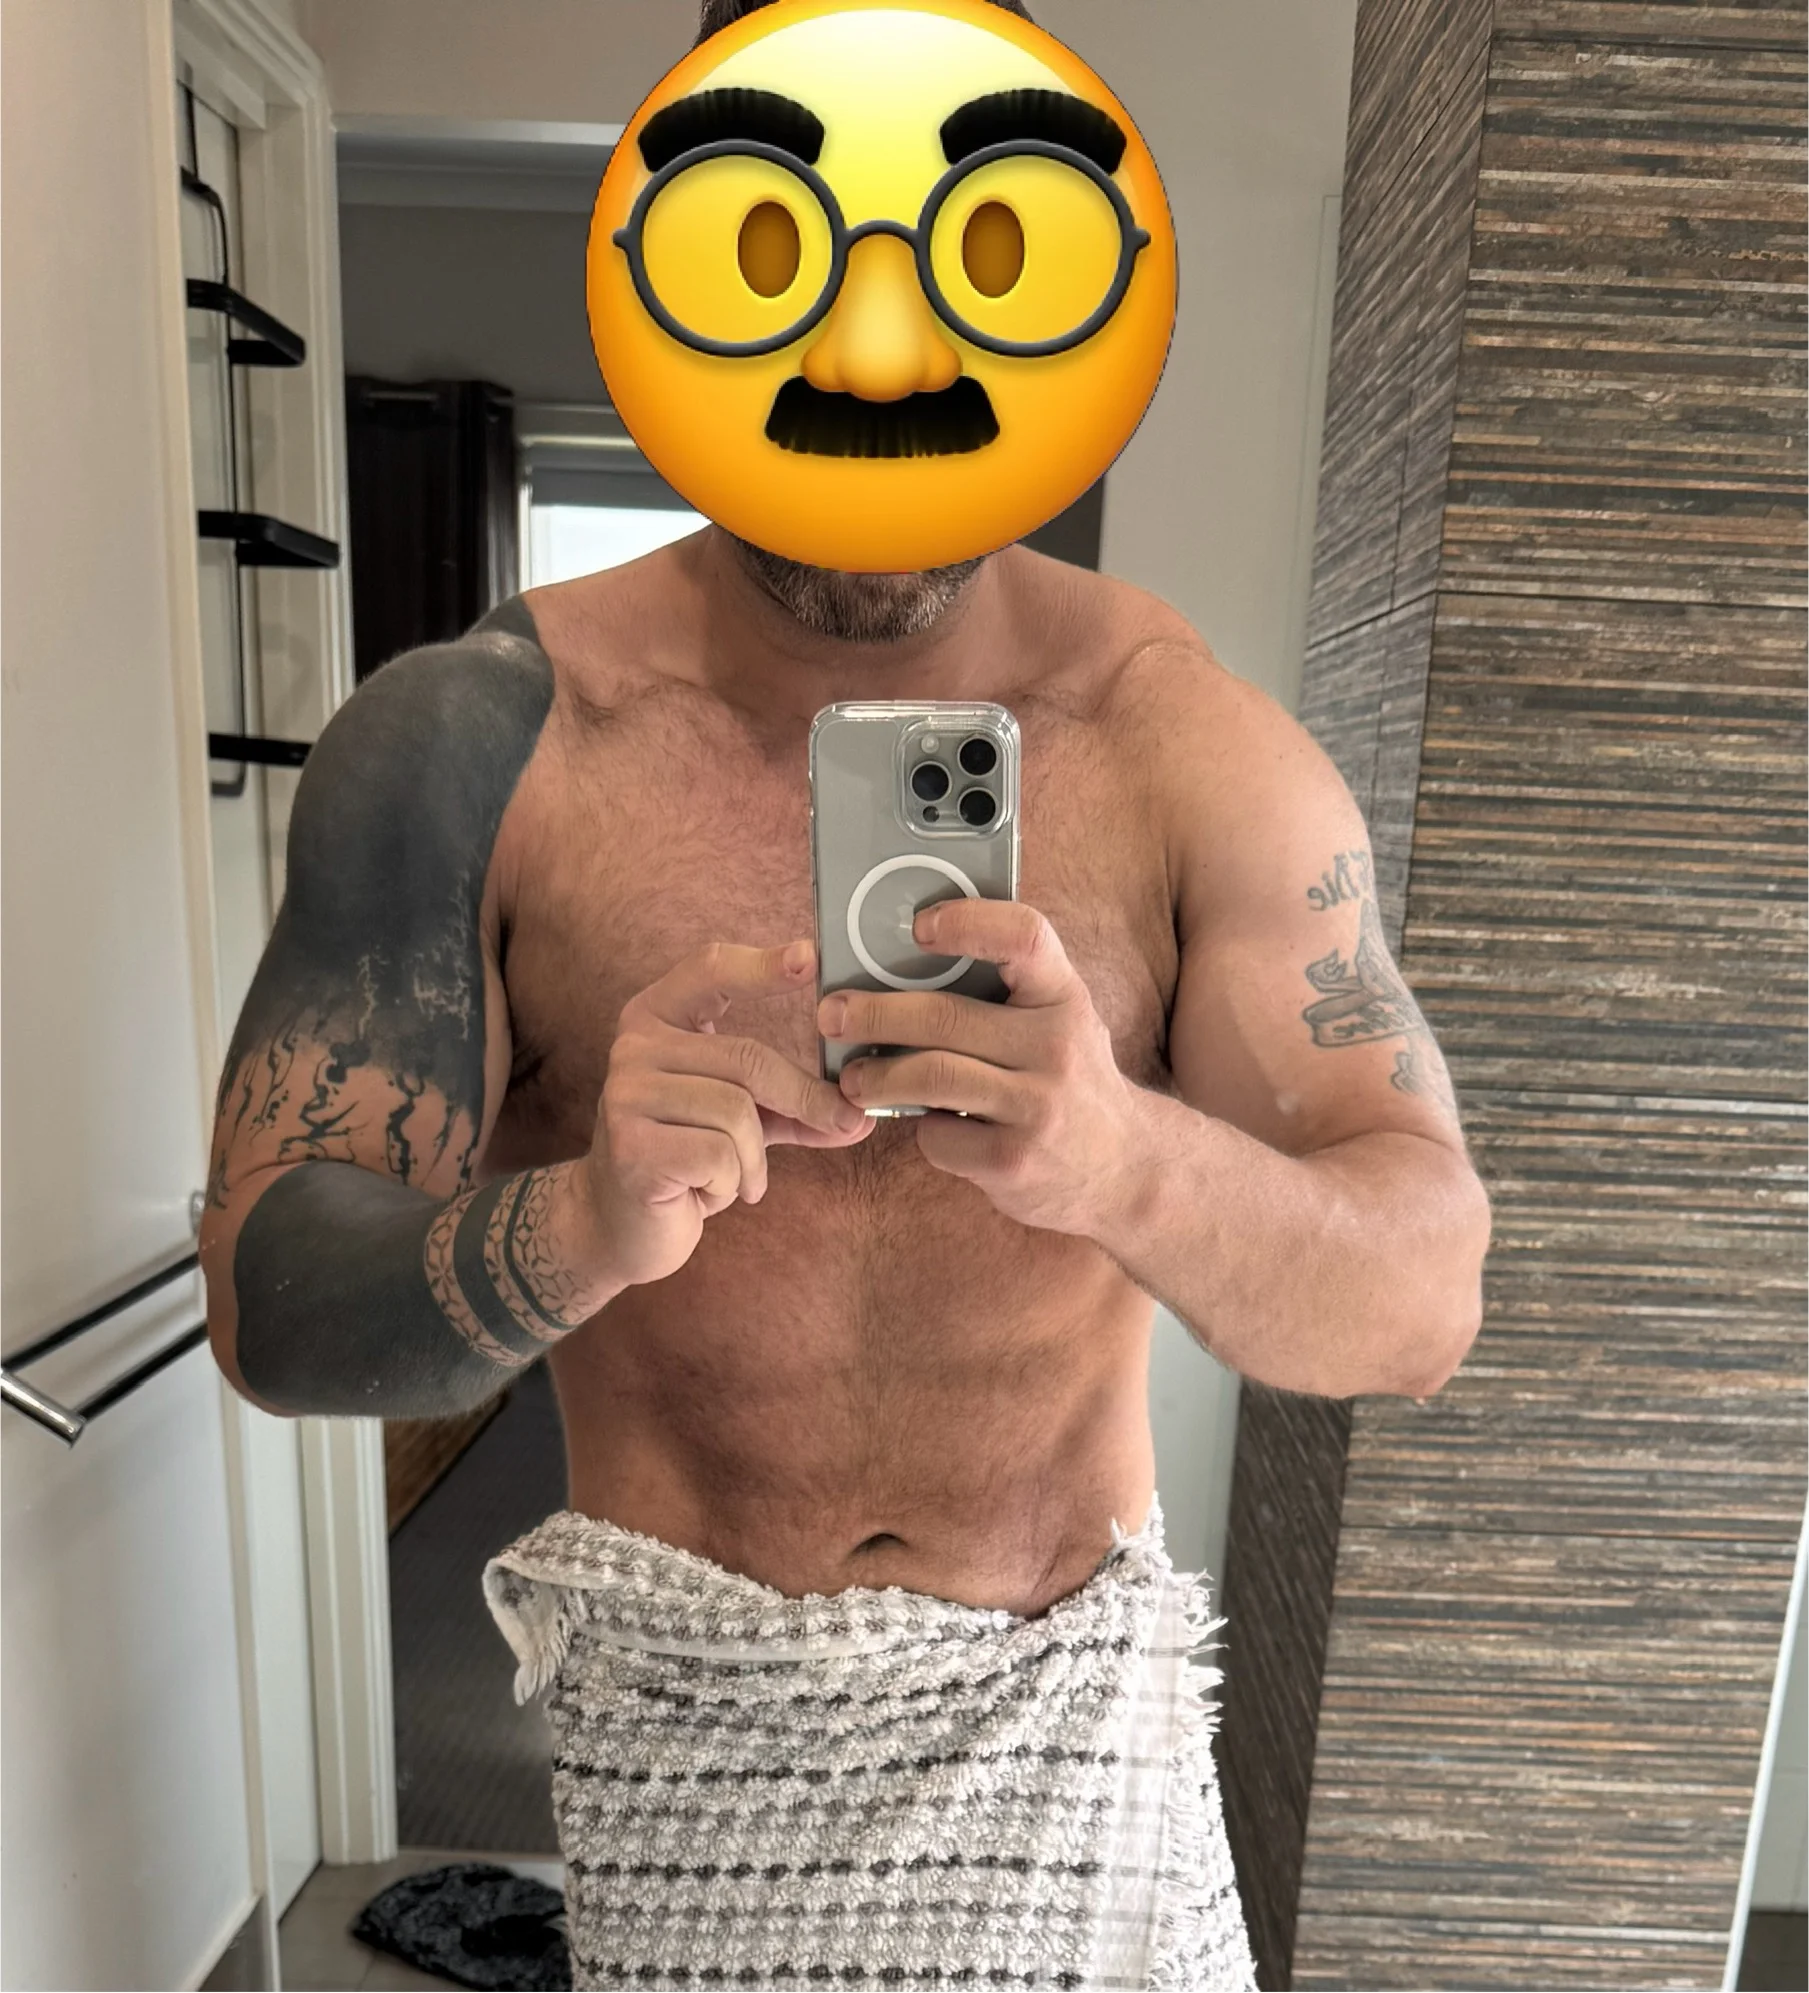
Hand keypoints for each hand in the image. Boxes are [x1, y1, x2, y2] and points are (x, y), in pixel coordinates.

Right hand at [582, 937, 872, 1287]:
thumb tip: (861, 1115)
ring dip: (756, 1159)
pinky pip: (719, 1155)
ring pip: (737, 1112)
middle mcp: (634, 1046)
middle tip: (844, 1123)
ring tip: (741, 1178)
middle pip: (747, 1057)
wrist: (620, 1226)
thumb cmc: (687, 1160)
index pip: (710, 970)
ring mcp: (626, 1094)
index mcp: (658, 1017)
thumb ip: (797, 1107)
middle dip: (806, 1098)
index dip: (761, 964)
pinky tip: (709, 1193)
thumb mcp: (746, 1120)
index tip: (810, 957)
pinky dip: (732, 1182)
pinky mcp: (630, 1146)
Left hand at [818, 899, 1142, 1236]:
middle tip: (831, 1014)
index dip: (967, 922)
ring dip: (876, 1076)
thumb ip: (1006, 993)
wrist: (1128, 1171)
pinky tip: (927, 1126)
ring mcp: (1039, 1108)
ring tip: (851, 1077)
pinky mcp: (1015, 1162)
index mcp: (1065, 997)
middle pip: (947, 1016)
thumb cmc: (1071, 1081)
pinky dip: (923, 1131)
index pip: (1025, 936)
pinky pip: (940, 1136)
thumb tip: (899, 961)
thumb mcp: (1058, 1024)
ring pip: (931, 1076)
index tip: (918, 926)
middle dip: (875, 1014)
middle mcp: (1058, 1047)